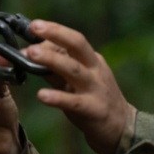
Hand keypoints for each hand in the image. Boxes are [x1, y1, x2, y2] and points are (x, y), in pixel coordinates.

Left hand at [24, 19, 136, 153]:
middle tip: (36, 27)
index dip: (55, 31)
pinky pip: (73, 102)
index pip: (74, 40)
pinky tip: (41, 95)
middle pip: (78, 45)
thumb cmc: (95, 101)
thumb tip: (32, 54)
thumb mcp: (78, 81)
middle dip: (57, 33)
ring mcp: (96, 89)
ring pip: (74, 70)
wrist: (122, 128)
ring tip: (31, 54)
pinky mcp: (93, 110)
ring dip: (52, 59)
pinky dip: (57, 97)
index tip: (35, 26)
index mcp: (92, 61)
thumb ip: (57, 69)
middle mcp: (95, 71)